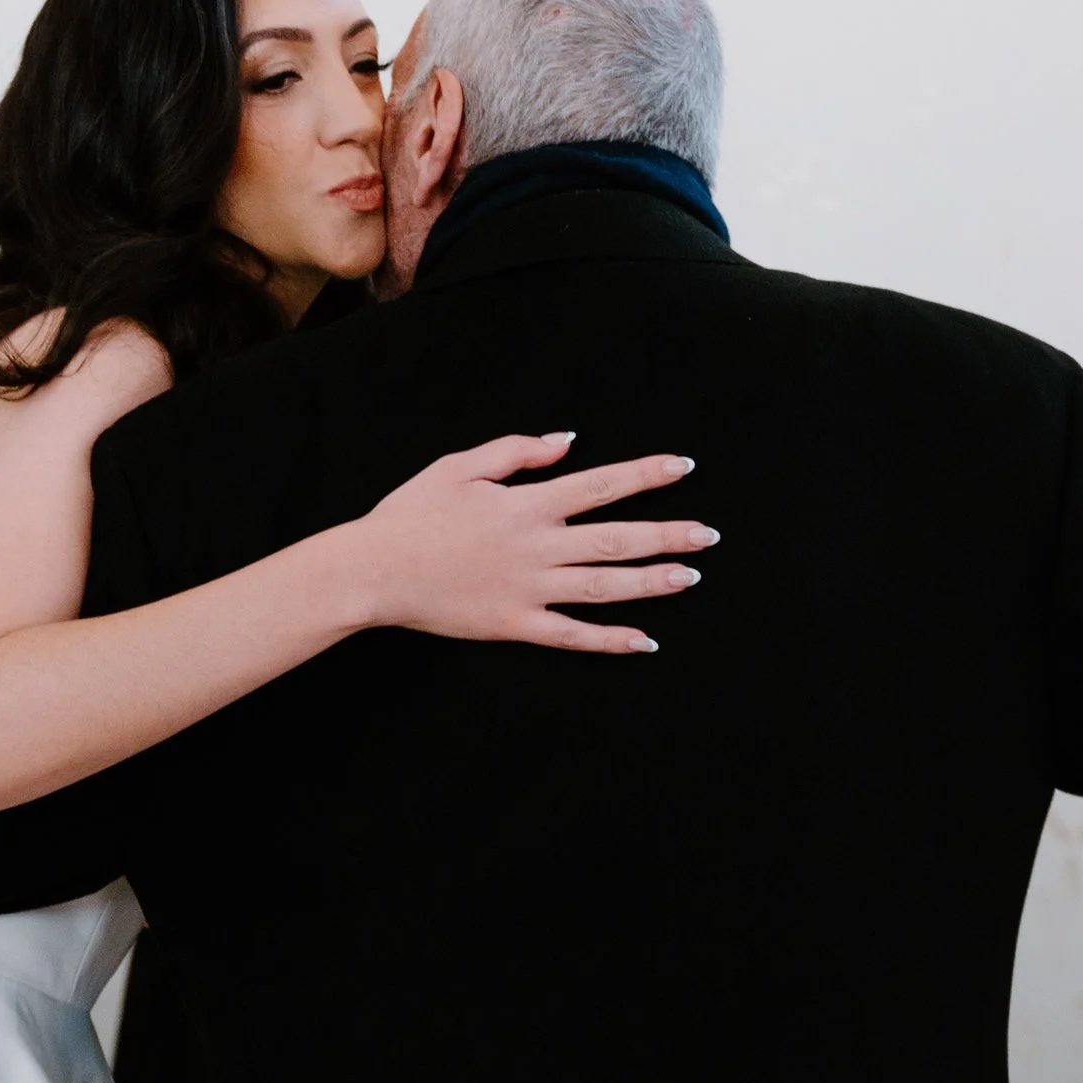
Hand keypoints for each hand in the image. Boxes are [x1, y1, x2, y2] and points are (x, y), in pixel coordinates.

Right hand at [351, 432, 713, 653]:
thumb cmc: (411, 514)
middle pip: (615, 539)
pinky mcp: (513, 625)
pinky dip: (608, 639)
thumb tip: (568, 441)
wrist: (373, 570)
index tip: (683, 467)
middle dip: (667, 535)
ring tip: (689, 577)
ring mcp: (528, 590)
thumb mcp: (459, 466)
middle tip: (709, 536)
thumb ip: (517, 451)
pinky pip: (571, 636)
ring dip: (651, 582)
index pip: (600, 484)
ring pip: (604, 587)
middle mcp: (536, 547)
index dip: (645, 475)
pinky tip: (643, 640)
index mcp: (526, 504)